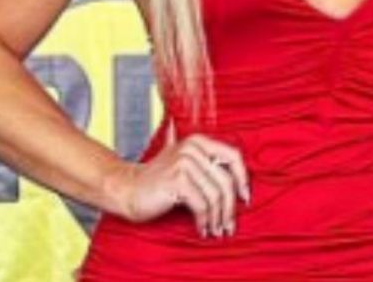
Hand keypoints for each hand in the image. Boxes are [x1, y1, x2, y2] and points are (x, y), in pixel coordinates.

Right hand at [106, 133, 249, 237]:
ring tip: (216, 231)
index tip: (245, 198)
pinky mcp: (176, 180)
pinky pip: (202, 205)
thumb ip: (208, 168)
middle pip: (226, 181)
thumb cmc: (159, 183)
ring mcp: (184, 163)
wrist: (126, 189)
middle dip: (231, 207)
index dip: (243, 178)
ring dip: (218, 218)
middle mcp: (193, 148)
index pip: (233, 156)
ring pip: (215, 195)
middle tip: (230, 226)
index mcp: (198, 142)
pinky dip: (205, 220)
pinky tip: (203, 229)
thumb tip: (242, 187)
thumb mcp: (185, 167)